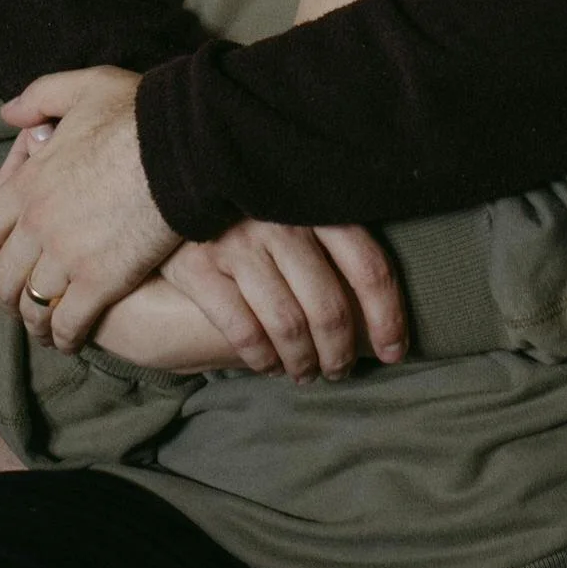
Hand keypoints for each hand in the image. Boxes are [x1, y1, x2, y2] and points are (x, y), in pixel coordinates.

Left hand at [0, 65, 178, 356]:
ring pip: (33, 306)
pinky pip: (70, 322)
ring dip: (36, 322)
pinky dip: (66, 337)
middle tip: (22, 301)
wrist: (184, 146)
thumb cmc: (138, 113)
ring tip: (47, 329)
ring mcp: (68, 257)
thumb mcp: (83, 87)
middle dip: (8, 296)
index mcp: (29, 185)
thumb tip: (7, 113)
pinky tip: (73, 341)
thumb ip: (40, 97)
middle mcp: (38, 227)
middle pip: (2, 279)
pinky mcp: (103, 281)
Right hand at [161, 220, 406, 381]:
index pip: (369, 268)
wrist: (172, 194)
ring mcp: (238, 242)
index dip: (388, 318)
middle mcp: (281, 220)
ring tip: (306, 374)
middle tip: (339, 371)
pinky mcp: (198, 267)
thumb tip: (382, 315)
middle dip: (340, 352)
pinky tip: (269, 366)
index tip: (394, 352)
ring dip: (303, 363)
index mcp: (318, 206)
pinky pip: (243, 331)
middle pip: (329, 307)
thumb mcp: (299, 212)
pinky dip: (262, 359)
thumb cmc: (255, 214)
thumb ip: (335, 246)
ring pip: (288, 325)